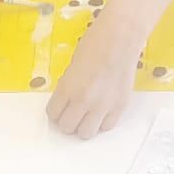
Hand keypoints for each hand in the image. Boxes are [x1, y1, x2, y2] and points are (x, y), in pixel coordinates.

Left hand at [46, 16, 142, 138]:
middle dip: (67, 121)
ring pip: (86, 133)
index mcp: (67, 88)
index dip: (55, 111)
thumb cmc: (94, 44)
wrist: (120, 39)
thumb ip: (68, 87)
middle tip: (72, 112)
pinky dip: (102, 122)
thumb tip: (67, 101)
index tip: (59, 108)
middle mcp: (83, 101)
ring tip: (87, 115)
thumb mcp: (72, 66)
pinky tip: (102, 111)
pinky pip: (106, 126)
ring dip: (84, 125)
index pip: (53, 114)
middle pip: (67, 128)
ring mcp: (103, 106)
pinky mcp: (120, 106)